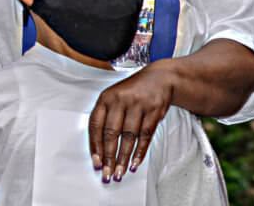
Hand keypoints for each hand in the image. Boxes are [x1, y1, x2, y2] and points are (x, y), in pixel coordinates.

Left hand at [88, 62, 172, 182]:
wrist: (159, 78)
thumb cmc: (132, 93)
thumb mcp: (114, 99)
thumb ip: (105, 119)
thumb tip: (99, 150)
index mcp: (106, 98)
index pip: (96, 125)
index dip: (95, 145)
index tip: (96, 162)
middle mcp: (120, 100)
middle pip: (112, 133)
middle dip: (109, 157)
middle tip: (107, 174)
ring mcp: (138, 105)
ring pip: (129, 137)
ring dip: (123, 158)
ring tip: (120, 172)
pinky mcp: (153, 111)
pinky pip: (145, 136)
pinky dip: (140, 152)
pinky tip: (135, 163)